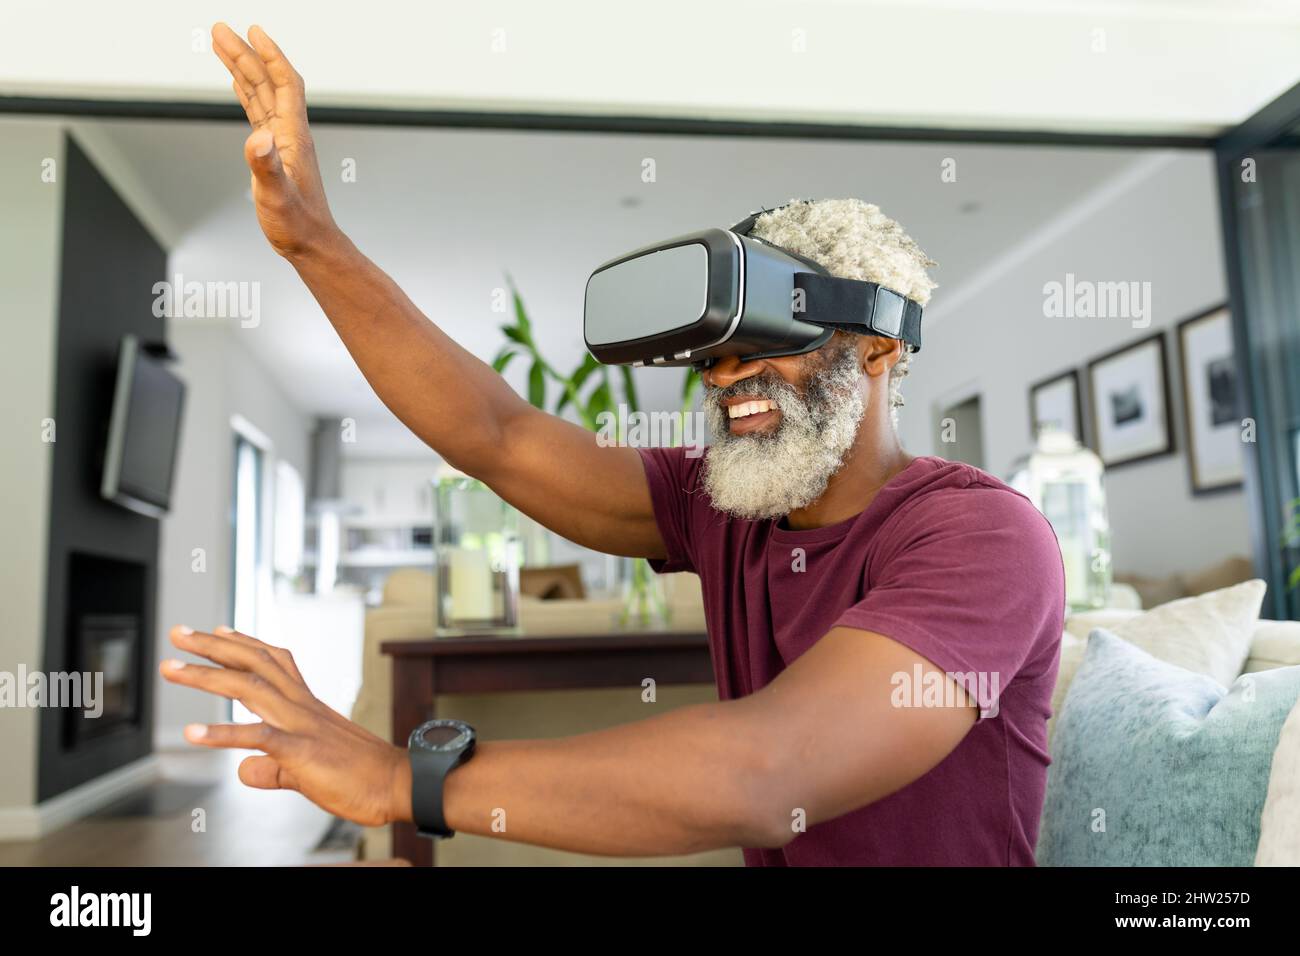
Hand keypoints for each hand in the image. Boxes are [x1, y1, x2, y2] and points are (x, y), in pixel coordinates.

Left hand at [160, 625, 412, 827]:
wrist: (397, 784)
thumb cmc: (361, 777)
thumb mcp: (306, 771)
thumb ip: (272, 768)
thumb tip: (243, 770)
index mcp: (307, 705)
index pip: (273, 662)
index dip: (244, 643)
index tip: (218, 629)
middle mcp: (301, 706)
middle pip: (252, 663)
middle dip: (211, 646)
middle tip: (179, 633)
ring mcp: (301, 725)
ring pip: (247, 687)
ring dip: (205, 675)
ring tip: (171, 667)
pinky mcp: (300, 751)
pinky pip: (256, 737)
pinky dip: (221, 734)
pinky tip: (192, 733)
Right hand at [211, 22, 339, 258]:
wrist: (310, 244)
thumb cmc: (297, 224)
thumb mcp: (277, 195)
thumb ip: (266, 166)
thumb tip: (258, 137)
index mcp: (292, 136)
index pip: (284, 84)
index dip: (270, 55)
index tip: (253, 30)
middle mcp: (289, 133)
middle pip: (267, 82)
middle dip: (245, 53)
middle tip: (219, 28)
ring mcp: (281, 142)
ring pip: (260, 95)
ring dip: (242, 68)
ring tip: (221, 44)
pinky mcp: (273, 153)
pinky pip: (258, 112)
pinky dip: (246, 93)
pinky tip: (236, 83)